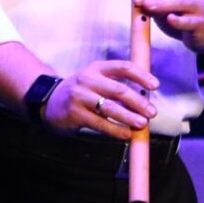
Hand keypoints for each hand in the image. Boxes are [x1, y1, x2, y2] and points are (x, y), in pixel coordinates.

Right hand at [42, 59, 157, 140]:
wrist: (48, 102)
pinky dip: (115, 130)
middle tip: (152, 112)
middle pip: (119, 90)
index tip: (155, 86)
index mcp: (96, 68)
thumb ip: (114, 86)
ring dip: (129, 117)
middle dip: (138, 102)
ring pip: (110, 107)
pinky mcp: (75, 113)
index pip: (123, 67)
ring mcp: (80, 96)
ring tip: (142, 124)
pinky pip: (100, 123)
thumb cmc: (79, 93)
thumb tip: (144, 100)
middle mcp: (88, 79)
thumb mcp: (94, 81)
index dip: (141, 75)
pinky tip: (126, 134)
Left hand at [133, 0, 203, 51]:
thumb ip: (152, 3)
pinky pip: (189, 21)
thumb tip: (137, 1)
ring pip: (180, 1)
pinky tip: (170, 19)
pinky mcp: (202, 23)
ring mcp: (199, 5)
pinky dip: (178, 20)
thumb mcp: (164, 7)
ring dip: (162, 3)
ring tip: (147, 6)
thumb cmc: (182, 16)